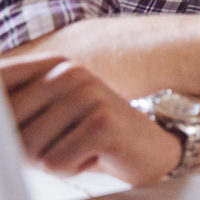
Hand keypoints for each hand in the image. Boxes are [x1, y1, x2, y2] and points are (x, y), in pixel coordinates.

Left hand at [1, 56, 180, 186]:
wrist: (150, 146)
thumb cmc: (90, 135)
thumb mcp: (48, 116)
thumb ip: (15, 110)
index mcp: (53, 64)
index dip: (2, 117)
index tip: (14, 128)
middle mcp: (70, 72)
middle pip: (8, 125)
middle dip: (25, 147)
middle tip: (59, 142)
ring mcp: (89, 95)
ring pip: (29, 148)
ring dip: (50, 159)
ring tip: (78, 147)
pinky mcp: (102, 124)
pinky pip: (55, 162)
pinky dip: (70, 168)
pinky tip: (93, 155)